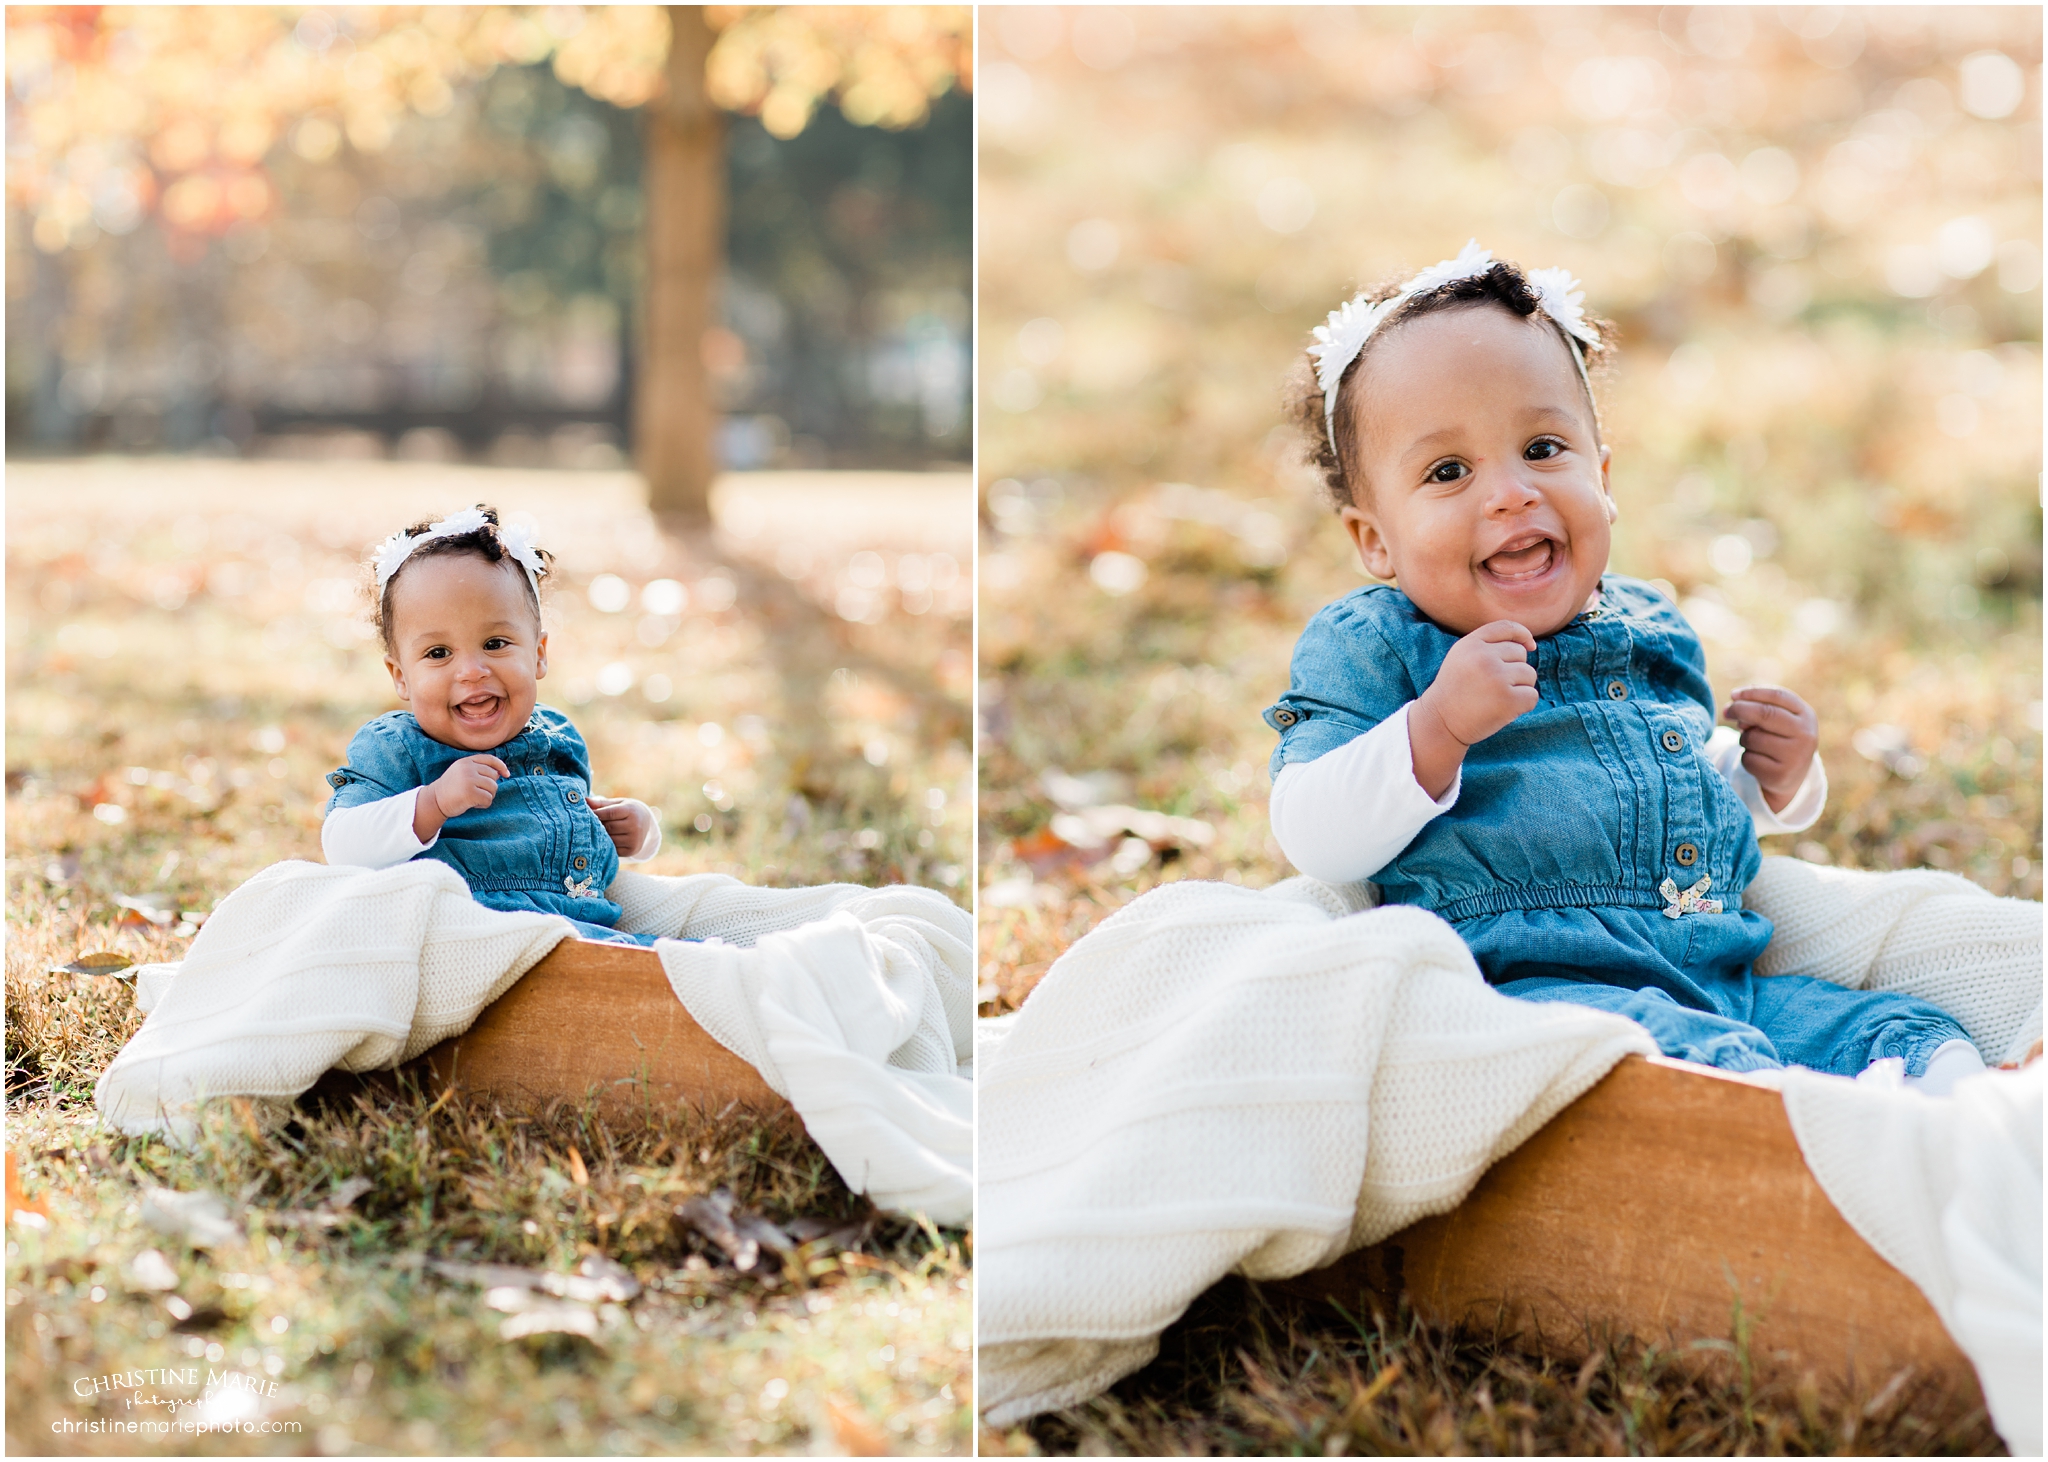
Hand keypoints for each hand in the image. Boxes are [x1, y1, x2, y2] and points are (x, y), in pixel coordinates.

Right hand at [414, 754, 507, 841]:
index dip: (501, 766)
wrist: (435, 801)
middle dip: (489, 787)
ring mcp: (469, 780)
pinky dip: (483, 804)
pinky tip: (472, 804)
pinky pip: (488, 799)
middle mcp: (468, 768)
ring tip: (474, 798)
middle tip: (476, 792)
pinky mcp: (470, 793)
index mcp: (466, 762)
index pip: (490, 759)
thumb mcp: (462, 772)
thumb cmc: (451, 788)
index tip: (506, 774)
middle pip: (494, 776)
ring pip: (493, 788)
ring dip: (487, 796)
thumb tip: (500, 773)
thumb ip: (478, 769)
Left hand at [588, 794, 653, 857]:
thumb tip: (585, 800)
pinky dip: (607, 845)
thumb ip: (601, 804)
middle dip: (598, 825)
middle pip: (609, 827)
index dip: (596, 814)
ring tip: (596, 832)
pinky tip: (605, 840)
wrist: (646, 822)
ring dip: (601, 836)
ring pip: (610, 839)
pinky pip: (613, 849)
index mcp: (631, 811)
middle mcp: (635, 826)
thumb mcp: (618, 804)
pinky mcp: (631, 850)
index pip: (610, 813)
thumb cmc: (627, 811)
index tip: (586, 814)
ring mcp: (634, 839)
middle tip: (588, 823)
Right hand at [1409, 620, 1538, 798]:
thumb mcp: (1462, 658)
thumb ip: (1488, 645)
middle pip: (1521, 653)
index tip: (1530, 646)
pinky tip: (1504, 710)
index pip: (1507, 627)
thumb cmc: (1456, 690)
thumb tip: (1530, 645)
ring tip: (1496, 698)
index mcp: (1471, 644)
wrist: (1440, 723)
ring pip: (1530, 674)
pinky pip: (1532, 695)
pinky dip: (1523, 705)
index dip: (1522, 635)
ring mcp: (1497, 678)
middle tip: (1492, 686)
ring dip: (1520, 687)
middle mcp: (1484, 657)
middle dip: (1514, 669)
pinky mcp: (1508, 700)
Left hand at [1720, 685, 1818, 813]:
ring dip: (1743, 738)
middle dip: (1740, 709)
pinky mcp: (1780, 775)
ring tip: (1753, 743)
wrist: (1791, 774)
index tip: (1733, 694)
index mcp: (1806, 715)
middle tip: (1727, 711)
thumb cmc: (1778, 737)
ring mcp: (1795, 756)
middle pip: (1765, 713)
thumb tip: (1731, 710)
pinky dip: (1745, 757)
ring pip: (1753, 738)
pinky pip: (1748, 758)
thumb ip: (1758, 709)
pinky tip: (1757, 760)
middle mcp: (1805, 734)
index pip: (1778, 695)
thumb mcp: (1776, 719)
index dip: (1752, 693)